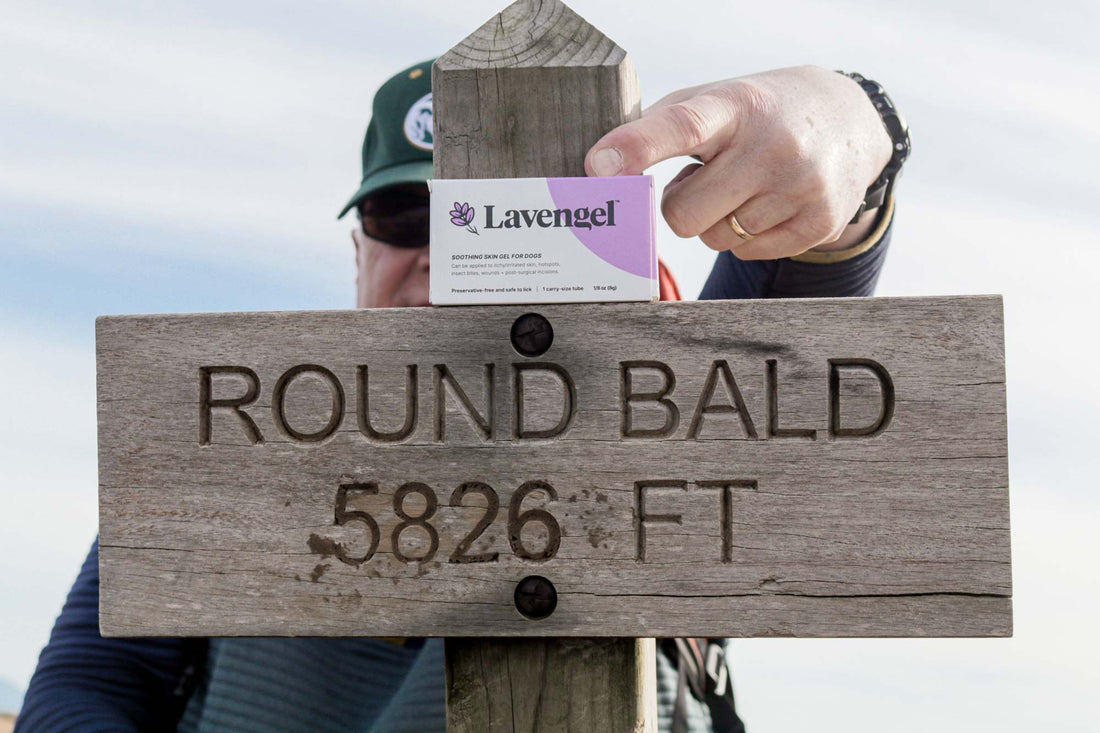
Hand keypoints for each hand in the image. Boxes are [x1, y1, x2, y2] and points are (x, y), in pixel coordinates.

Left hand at [584, 65, 892, 259]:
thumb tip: (602, 172)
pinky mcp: (820, 220)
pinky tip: (767, 203)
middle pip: (683, 214)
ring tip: (743, 186)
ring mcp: (800, 185)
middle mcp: (772, 144)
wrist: (847, 120)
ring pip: (714, 239)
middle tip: (704, 179)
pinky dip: (747, 236)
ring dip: (716, 220)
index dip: (635, 149)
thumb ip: (656, 129)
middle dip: (682, 204)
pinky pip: (747, 253)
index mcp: (735, 105)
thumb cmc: (756, 113)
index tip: (598, 167)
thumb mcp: (713, 99)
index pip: (681, 126)